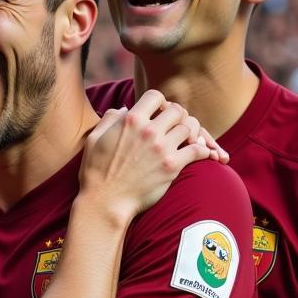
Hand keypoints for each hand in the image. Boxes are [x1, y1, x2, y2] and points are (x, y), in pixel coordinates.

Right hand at [82, 90, 218, 216]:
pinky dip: (202, 150)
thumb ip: (110, 119)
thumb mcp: (95, 138)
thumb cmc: (96, 172)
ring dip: (189, 132)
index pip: (155, 96)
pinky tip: (201, 153)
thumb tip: (123, 109)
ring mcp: (162, 149)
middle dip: (176, 116)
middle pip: (176, 109)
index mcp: (130, 121)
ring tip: (185, 140)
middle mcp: (148, 131)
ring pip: (189, 128)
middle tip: (174, 126)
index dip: (159, 102)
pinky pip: (198, 150)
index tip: (157, 112)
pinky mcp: (172, 166)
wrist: (105, 201)